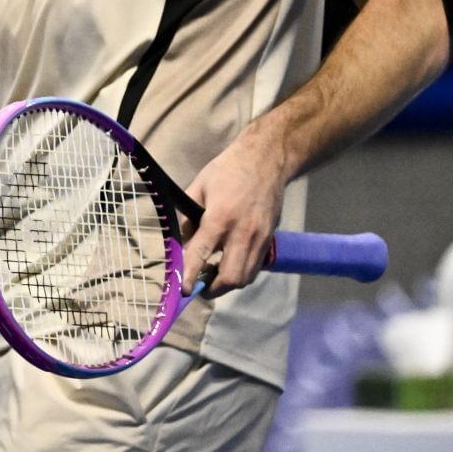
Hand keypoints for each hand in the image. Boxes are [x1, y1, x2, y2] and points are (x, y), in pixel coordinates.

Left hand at [179, 127, 290, 296]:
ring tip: (211, 278)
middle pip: (231, 276)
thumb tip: (182, 244)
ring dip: (227, 284)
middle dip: (212, 289)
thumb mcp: (199, 187)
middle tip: (198, 286)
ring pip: (246, 277)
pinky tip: (229, 266)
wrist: (267, 161)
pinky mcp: (270, 239)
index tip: (183, 291)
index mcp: (220, 217)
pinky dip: (241, 274)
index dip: (191, 274)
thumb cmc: (228, 170)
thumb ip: (188, 218)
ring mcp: (260, 238)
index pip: (202, 254)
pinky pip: (256, 267)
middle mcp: (243, 232)